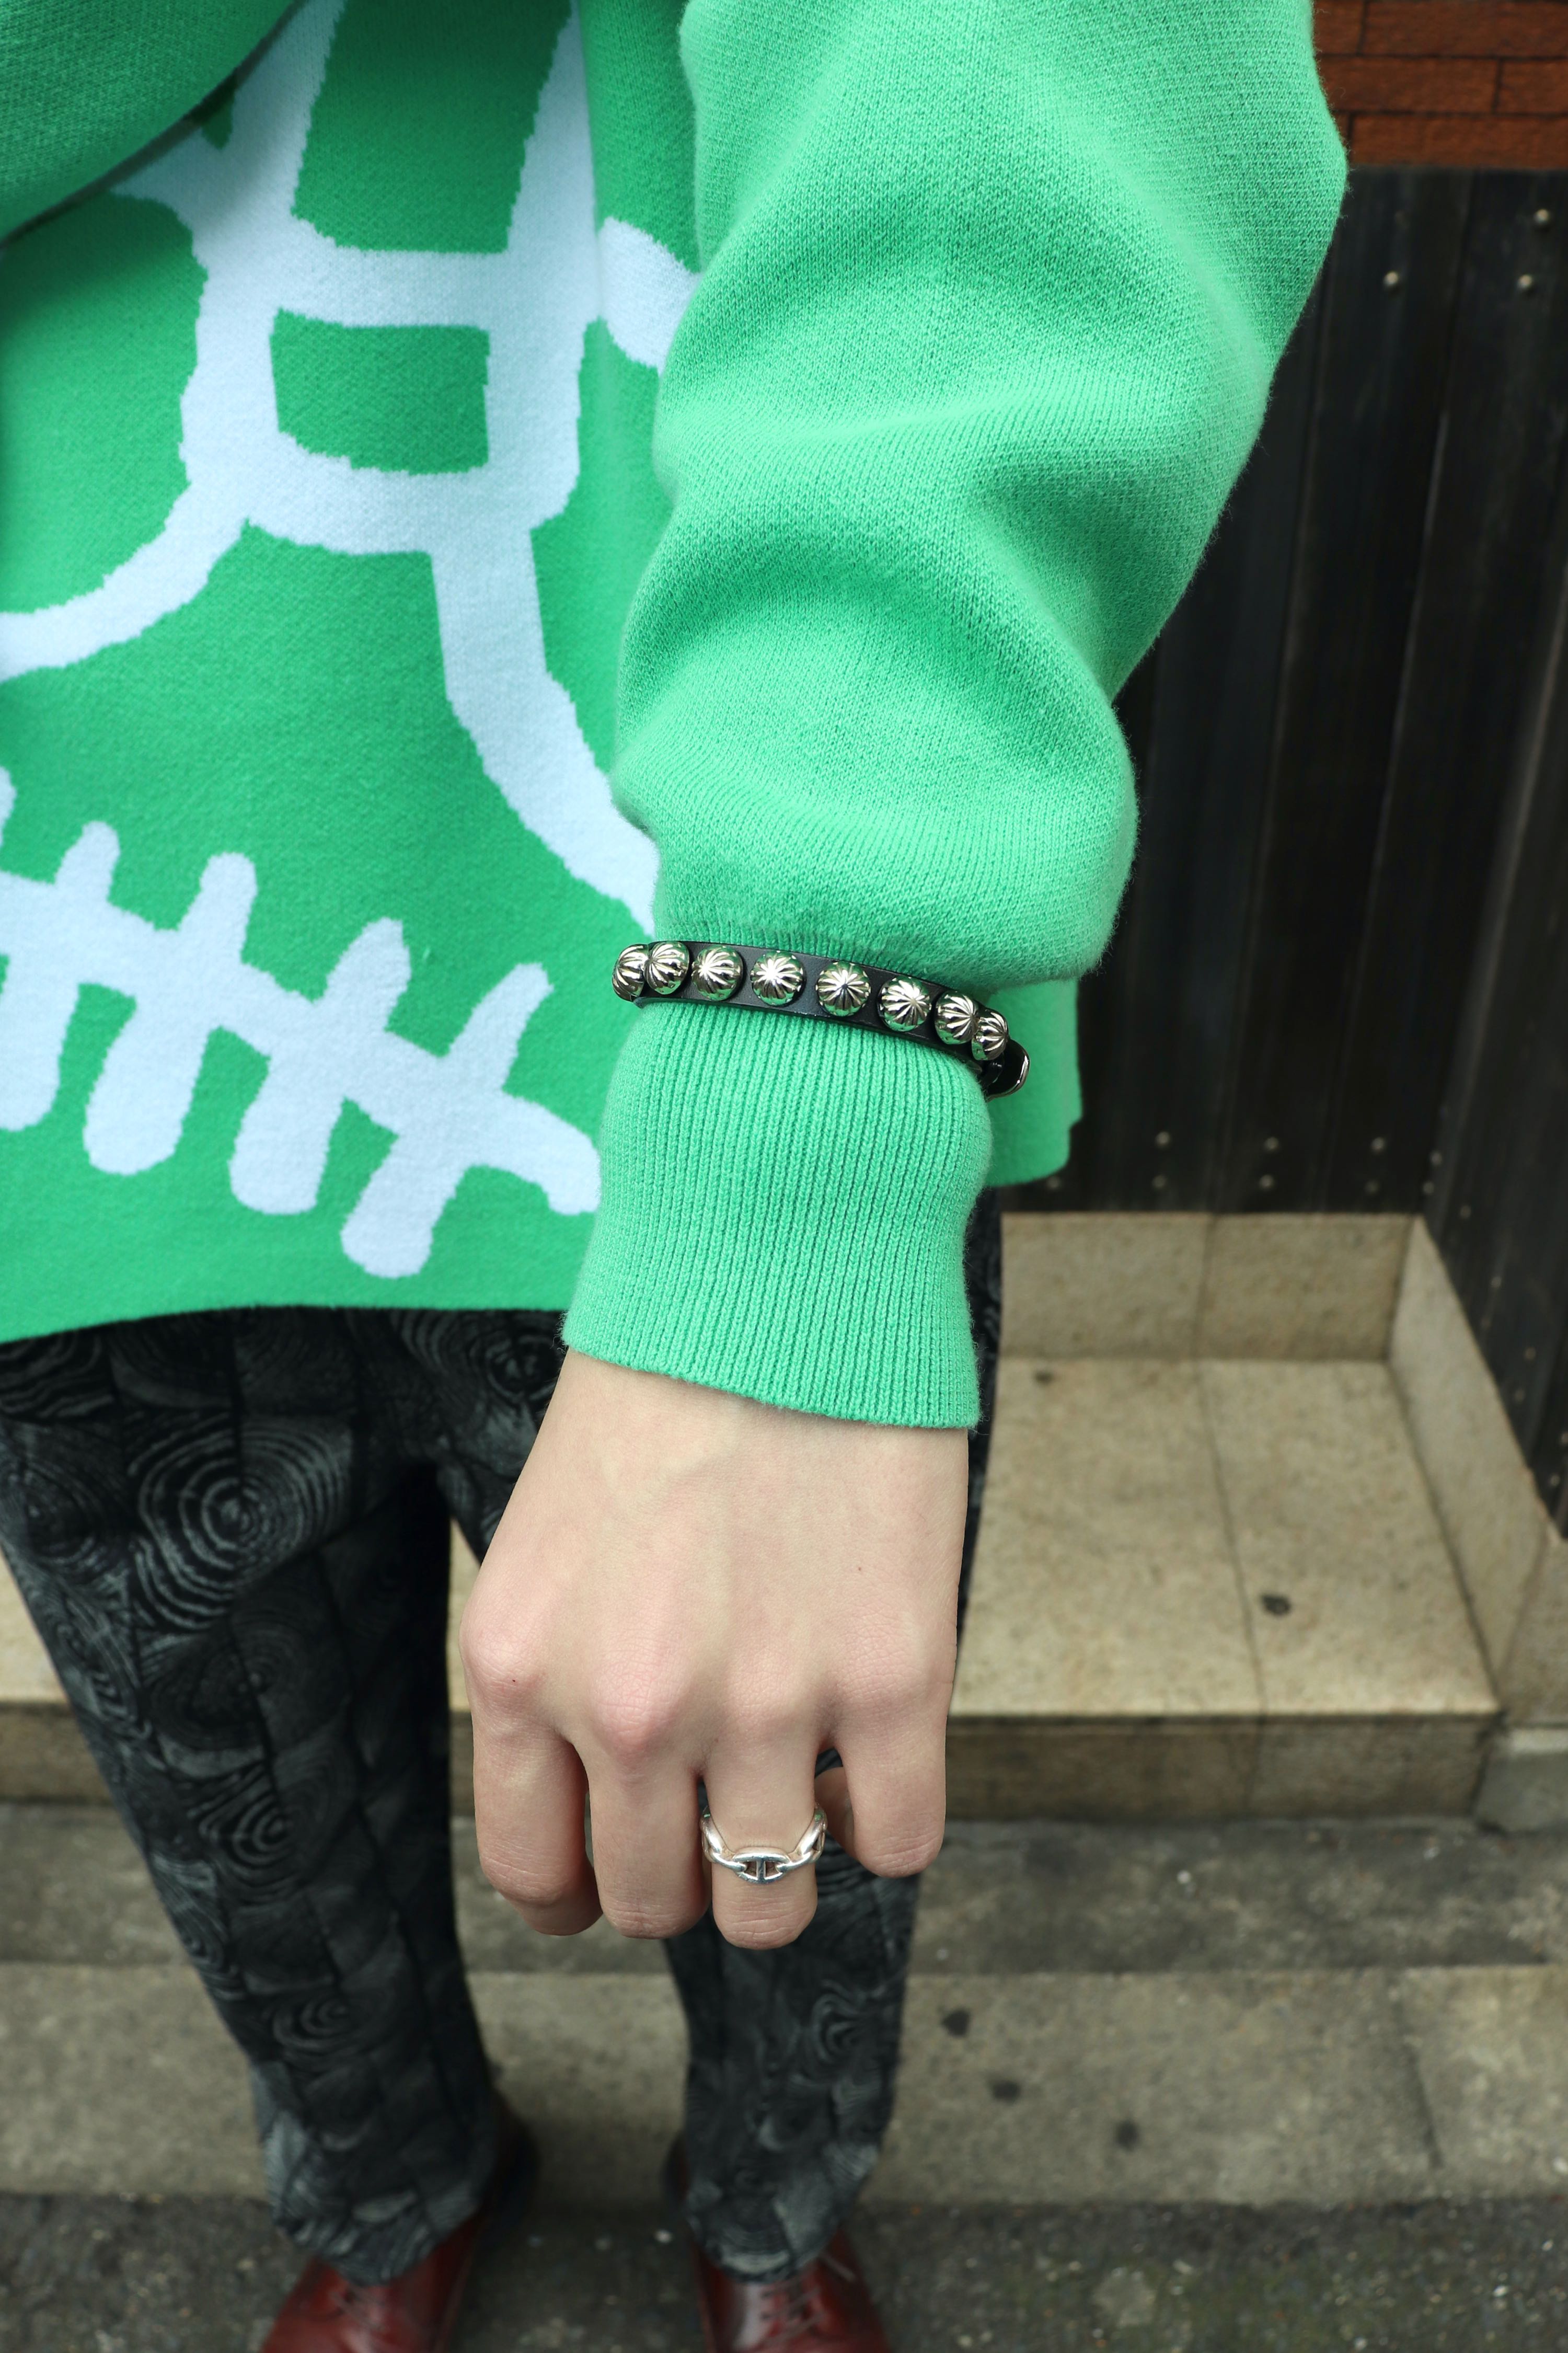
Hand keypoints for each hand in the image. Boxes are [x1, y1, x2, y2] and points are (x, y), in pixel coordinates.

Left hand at [459, 1349, 967, 1949]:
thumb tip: (609, 1808)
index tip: (619, 1866)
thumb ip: (559, 1677)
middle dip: (685, 1872)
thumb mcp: (551, 1543)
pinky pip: (899, 1843)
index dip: (583, 1887)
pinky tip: (876, 1754)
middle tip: (719, 1802)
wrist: (779, 1269)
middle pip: (652, 1902)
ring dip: (782, 1865)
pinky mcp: (890, 1679)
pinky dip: (888, 1822)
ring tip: (801, 1788)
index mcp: (517, 1667)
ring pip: (767, 1905)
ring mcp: (762, 1703)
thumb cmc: (662, 1390)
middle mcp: (625, 1707)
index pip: (532, 1873)